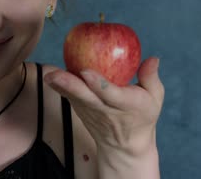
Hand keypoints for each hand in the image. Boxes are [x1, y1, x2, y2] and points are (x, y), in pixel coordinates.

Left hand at [43, 57, 163, 156]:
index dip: (97, 83)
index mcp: (125, 104)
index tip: (86, 72)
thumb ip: (151, 78)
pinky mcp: (79, 110)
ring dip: (60, 86)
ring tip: (49, 75)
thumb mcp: (154, 98)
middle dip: (69, 85)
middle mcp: (104, 109)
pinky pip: (69, 96)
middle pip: (84, 96)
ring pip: (73, 97)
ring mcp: (89, 111)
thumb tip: (152, 58)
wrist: (124, 145)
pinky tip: (51, 76)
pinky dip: (60, 87)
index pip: (109, 94)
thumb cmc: (141, 115)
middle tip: (54, 75)